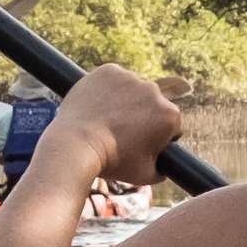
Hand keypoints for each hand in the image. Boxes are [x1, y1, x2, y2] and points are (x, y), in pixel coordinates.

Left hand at [49, 63, 184, 183]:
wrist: (76, 145)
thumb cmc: (112, 162)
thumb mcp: (145, 175)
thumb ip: (163, 170)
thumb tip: (165, 167)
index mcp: (169, 115)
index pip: (170, 125)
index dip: (157, 137)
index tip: (139, 144)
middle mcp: (154, 91)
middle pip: (152, 104)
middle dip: (142, 116)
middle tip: (121, 133)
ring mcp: (131, 77)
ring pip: (132, 90)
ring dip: (125, 101)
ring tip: (107, 121)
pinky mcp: (109, 70)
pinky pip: (113, 79)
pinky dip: (107, 89)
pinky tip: (98, 106)